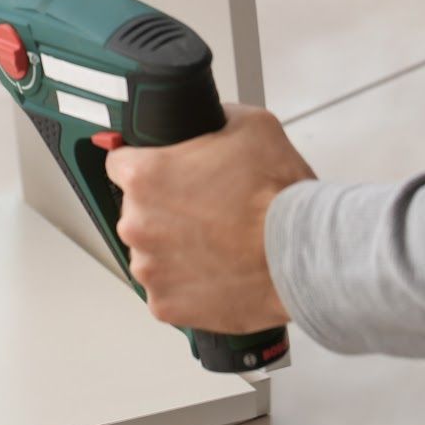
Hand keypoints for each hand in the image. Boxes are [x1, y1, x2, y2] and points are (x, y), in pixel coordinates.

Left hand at [104, 105, 314, 334]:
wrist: (304, 255)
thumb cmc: (279, 197)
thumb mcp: (251, 125)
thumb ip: (211, 120)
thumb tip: (204, 120)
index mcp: (144, 177)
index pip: (120, 164)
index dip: (145, 165)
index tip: (162, 174)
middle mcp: (136, 223)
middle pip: (136, 211)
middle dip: (163, 210)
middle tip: (204, 211)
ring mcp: (148, 267)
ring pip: (150, 252)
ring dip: (174, 248)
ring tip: (216, 244)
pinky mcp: (164, 304)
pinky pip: (166, 289)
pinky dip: (186, 284)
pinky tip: (215, 271)